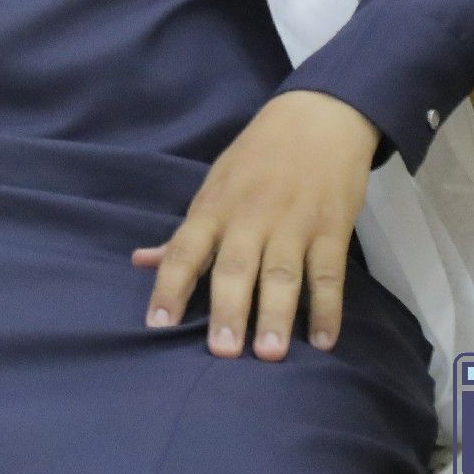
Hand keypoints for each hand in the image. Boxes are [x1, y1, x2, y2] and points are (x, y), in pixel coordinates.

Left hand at [134, 90, 379, 359]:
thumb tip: (141, 261)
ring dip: (275, 315)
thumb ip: (184, 233)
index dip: (168, 288)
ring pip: (282, 275)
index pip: (184, 251)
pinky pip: (329, 274)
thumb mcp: (213, 186)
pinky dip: (327, 308)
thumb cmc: (256, 158)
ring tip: (269, 354)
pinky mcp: (331, 229)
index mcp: (213, 209)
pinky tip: (322, 341)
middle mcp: (249, 218)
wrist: (316, 118)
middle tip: (222, 352)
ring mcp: (292, 224)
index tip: (156, 325)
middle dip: (227, 311)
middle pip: (234, 268)